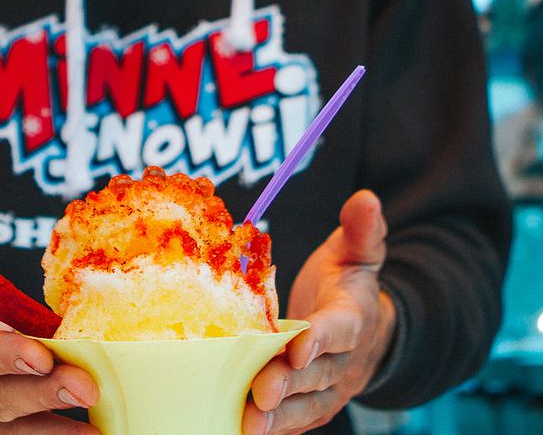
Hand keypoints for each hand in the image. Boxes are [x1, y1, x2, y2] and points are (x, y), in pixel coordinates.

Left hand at [243, 190, 395, 433]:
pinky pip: (292, 420)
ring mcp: (328, 388)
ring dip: (276, 415)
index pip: (339, 328)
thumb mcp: (358, 251)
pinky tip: (241, 430)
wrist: (367, 328)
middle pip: (315, 373)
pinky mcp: (311, 404)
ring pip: (303, 404)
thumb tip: (366, 197)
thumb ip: (361, 229)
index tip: (296, 343)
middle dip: (287, 382)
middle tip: (259, 390)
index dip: (319, 337)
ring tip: (247, 423)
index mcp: (353, 317)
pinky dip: (271, 427)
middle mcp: (344, 359)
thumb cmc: (349, 282)